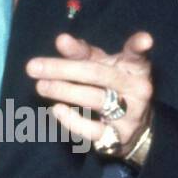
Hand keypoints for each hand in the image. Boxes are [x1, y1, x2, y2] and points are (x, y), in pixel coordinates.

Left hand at [25, 31, 153, 155]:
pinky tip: (57, 110)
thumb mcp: (101, 66)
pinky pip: (93, 129)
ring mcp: (130, 114)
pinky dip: (73, 120)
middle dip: (63, 69)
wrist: (134, 129)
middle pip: (99, 74)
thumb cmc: (112, 87)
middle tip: (33, 67)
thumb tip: (62, 40)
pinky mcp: (119, 137)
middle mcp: (137, 89)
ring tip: (41, 86)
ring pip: (95, 99)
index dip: (139, 46)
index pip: (136, 54)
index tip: (145, 40)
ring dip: (63, 91)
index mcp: (135, 67)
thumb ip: (82, 53)